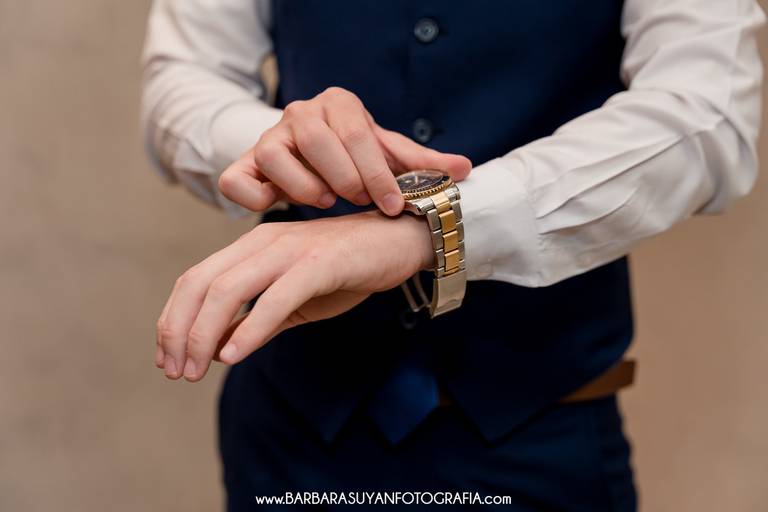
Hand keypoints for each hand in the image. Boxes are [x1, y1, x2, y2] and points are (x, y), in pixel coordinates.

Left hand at [155, 211, 433, 381]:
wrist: (400, 241)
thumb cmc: (348, 270)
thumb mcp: (295, 300)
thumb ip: (258, 320)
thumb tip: (219, 348)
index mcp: (252, 248)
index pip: (194, 280)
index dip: (172, 320)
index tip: (168, 359)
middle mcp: (262, 242)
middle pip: (200, 283)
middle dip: (178, 331)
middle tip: (175, 371)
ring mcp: (289, 250)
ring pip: (228, 289)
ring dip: (204, 334)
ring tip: (195, 370)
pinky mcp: (319, 263)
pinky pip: (275, 297)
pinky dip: (250, 328)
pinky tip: (234, 355)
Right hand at [217, 87, 470, 215]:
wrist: (308, 154)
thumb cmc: (353, 156)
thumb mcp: (386, 155)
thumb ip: (421, 163)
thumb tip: (465, 169)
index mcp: (338, 103)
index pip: (358, 133)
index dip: (378, 173)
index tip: (391, 205)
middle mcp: (299, 113)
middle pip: (315, 138)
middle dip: (343, 177)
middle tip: (357, 201)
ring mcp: (267, 138)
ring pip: (275, 156)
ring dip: (303, 187)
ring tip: (324, 201)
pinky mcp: (242, 164)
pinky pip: (237, 180)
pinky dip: (256, 197)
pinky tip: (281, 208)